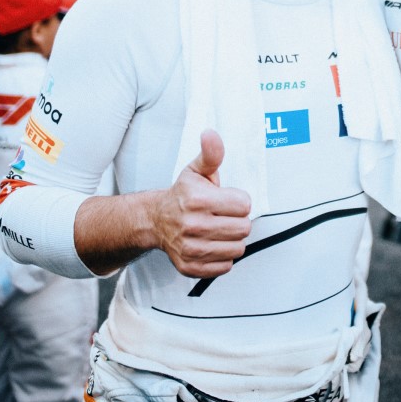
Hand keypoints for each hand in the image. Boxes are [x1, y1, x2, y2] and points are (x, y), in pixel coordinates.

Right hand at [152, 130, 250, 277]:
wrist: (156, 220)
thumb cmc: (182, 195)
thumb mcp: (197, 170)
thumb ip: (211, 153)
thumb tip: (211, 135)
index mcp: (198, 200)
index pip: (245, 205)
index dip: (239, 202)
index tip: (227, 201)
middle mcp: (192, 225)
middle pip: (243, 229)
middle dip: (238, 221)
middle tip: (224, 217)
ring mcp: (190, 248)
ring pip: (237, 249)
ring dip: (232, 240)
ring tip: (219, 231)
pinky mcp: (190, 267)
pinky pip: (225, 266)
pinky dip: (222, 257)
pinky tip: (212, 245)